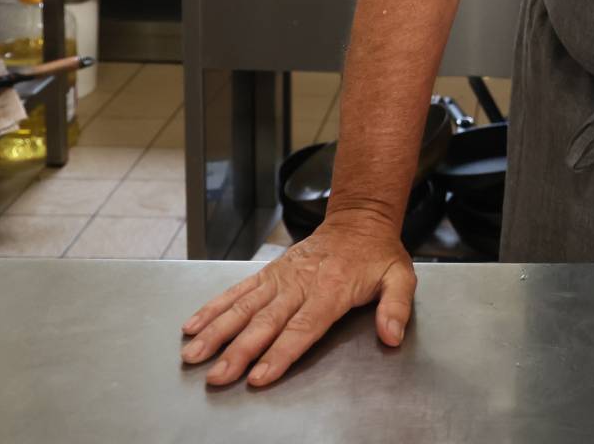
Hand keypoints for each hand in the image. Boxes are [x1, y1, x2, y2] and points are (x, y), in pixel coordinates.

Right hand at [179, 211, 415, 387]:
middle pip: (266, 322)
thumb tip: (393, 335)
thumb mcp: (400, 277)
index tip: (259, 376)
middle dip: (239, 351)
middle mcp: (299, 284)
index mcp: (331, 290)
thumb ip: (396, 307)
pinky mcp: (268, 272)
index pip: (302, 327)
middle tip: (217, 376)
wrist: (358, 219)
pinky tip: (193, 325)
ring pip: (243, 307)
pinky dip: (213, 307)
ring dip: (217, 331)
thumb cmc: (377, 254)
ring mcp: (280, 277)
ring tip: (194, 354)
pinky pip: (237, 290)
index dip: (280, 352)